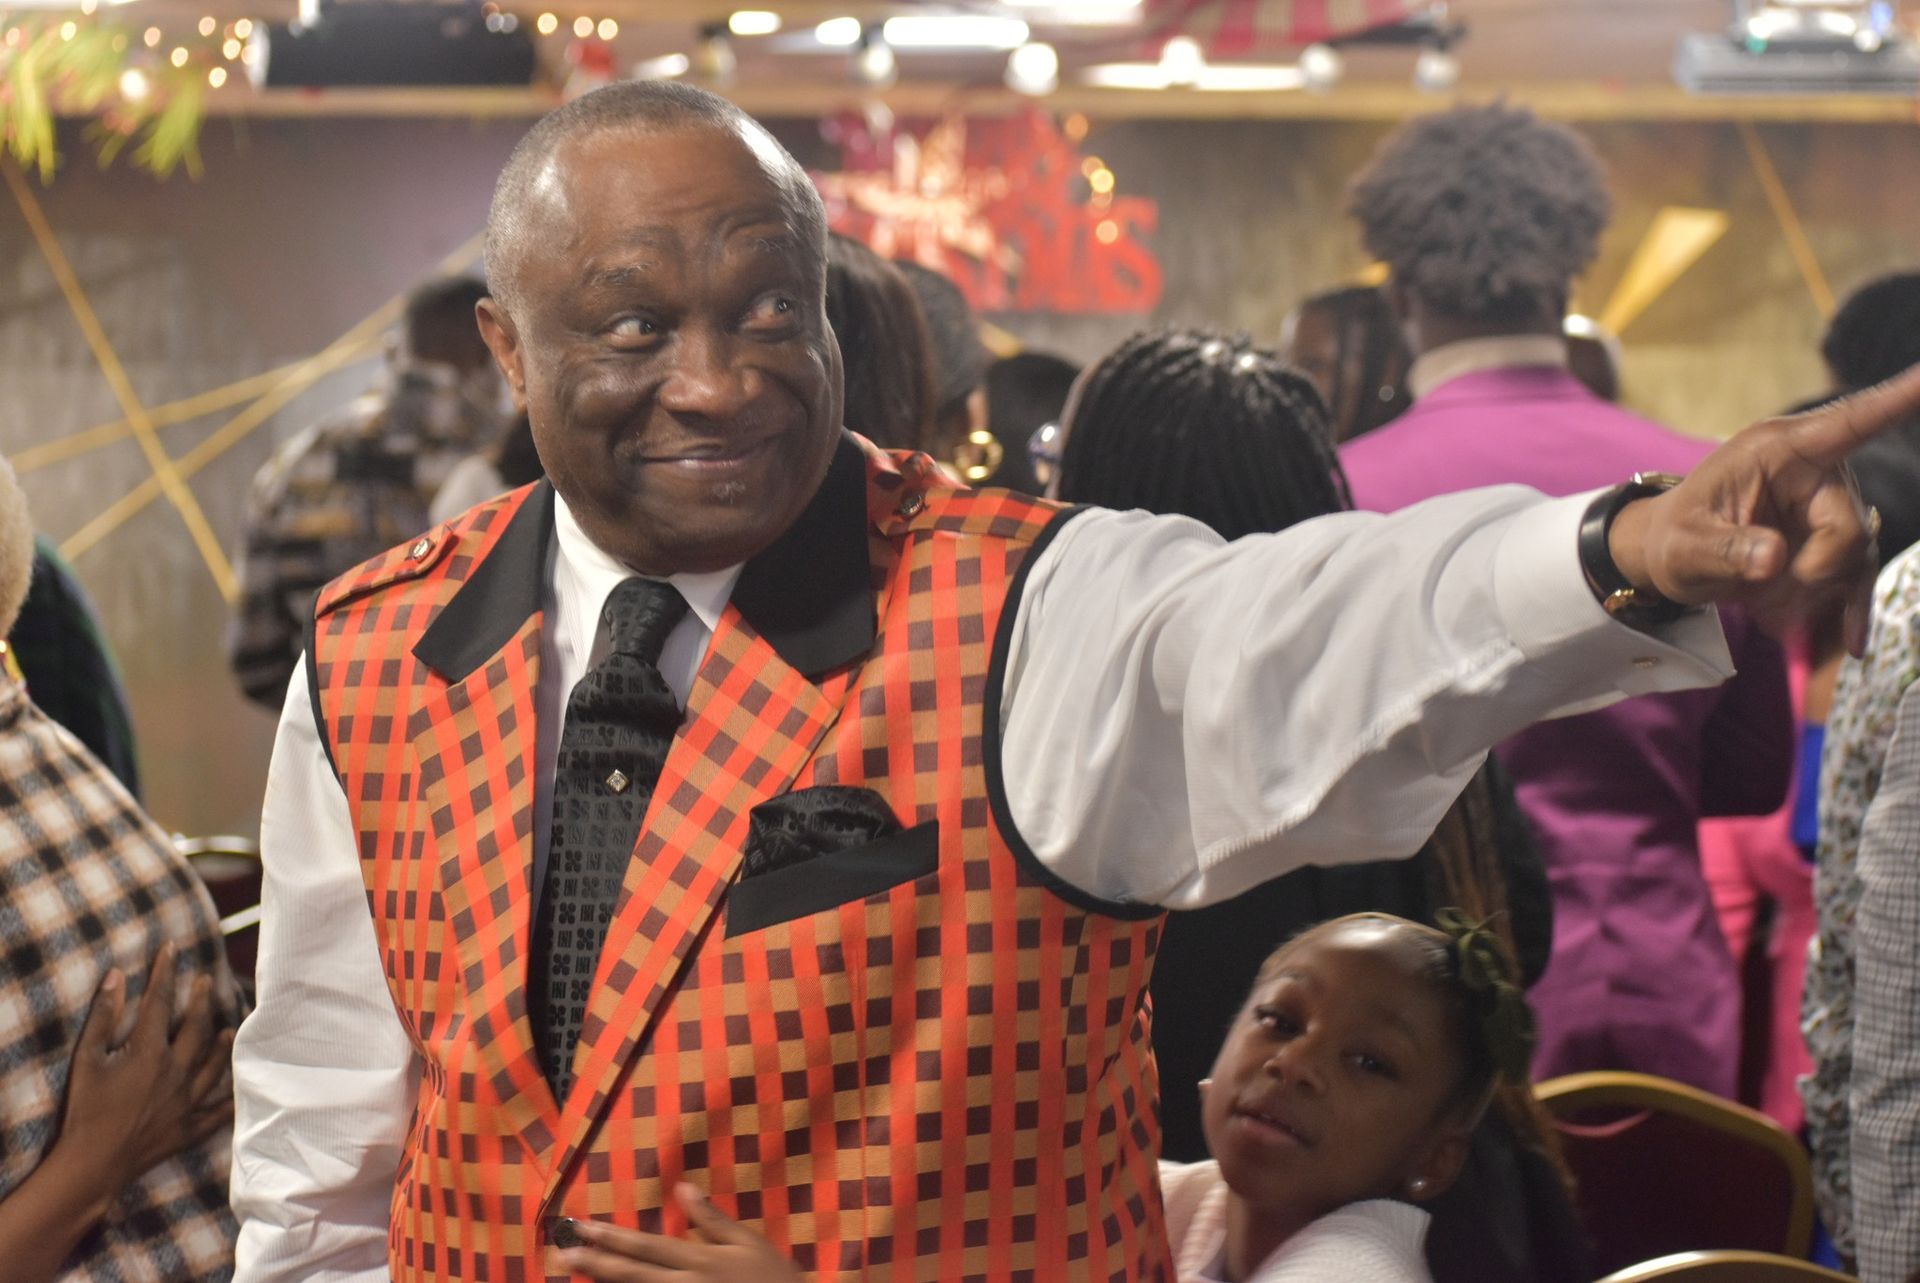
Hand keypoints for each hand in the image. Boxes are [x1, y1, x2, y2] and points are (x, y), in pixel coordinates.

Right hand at [59, 943, 234, 1193]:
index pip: (160, 1004)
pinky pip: (219, 1112)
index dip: (166, 974)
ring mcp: (187, 1102)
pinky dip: (231, 1099)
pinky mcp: (190, 1128)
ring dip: (223, 1045)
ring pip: (215, 1066)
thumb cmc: (84, 1111)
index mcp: (149, 1053)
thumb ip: (103, 1017)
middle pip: (196, 1029)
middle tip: (208, 982)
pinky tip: (241, 1089)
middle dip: (202, 1002)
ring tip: (228, 1029)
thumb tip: (115, 977)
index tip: (172, 949)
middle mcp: (176, 1073)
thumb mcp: (86, 1060)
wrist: (91, 1166)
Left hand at [548, 1183, 803, 1281]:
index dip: (611, 1238)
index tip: (582, 1228)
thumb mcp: (749, 1243)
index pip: (647, 1246)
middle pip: (633, 1275)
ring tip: (576, 1274)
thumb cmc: (775, 1280)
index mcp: (701, 1261)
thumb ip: (713, 1219)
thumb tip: (682, 1188)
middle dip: (595, 1264)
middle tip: (563, 1255)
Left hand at [1607, 364, 1919, 655]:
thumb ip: (1726, 551)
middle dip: (1809, 573)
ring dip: (1813, 594)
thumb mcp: (1684, 546)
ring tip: (1764, 613)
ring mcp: (1828, 508)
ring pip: (1853, 557)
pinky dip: (1848, 611)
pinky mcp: (1830, 545)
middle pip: (1847, 525)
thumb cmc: (1673, 537)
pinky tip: (1854, 646)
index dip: (1898, 399)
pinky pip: (1855, 579)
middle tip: (1762, 599)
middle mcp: (1814, 472)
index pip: (1849, 421)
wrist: (1672, 558)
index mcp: (1778, 450)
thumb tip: (1774, 559)